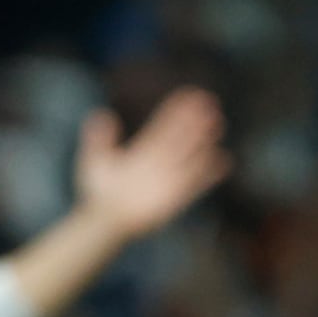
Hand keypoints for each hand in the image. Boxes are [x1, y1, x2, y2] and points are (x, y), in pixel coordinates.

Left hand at [69, 89, 231, 241]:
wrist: (105, 221)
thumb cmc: (99, 193)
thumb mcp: (94, 160)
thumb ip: (98, 138)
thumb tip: (103, 114)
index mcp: (143, 150)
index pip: (163, 126)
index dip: (176, 111)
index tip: (189, 95)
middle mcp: (159, 162)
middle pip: (181, 137)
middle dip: (195, 121)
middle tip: (210, 102)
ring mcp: (168, 180)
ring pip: (190, 156)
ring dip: (204, 140)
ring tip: (218, 124)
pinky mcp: (175, 198)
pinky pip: (196, 183)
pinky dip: (210, 173)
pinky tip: (223, 160)